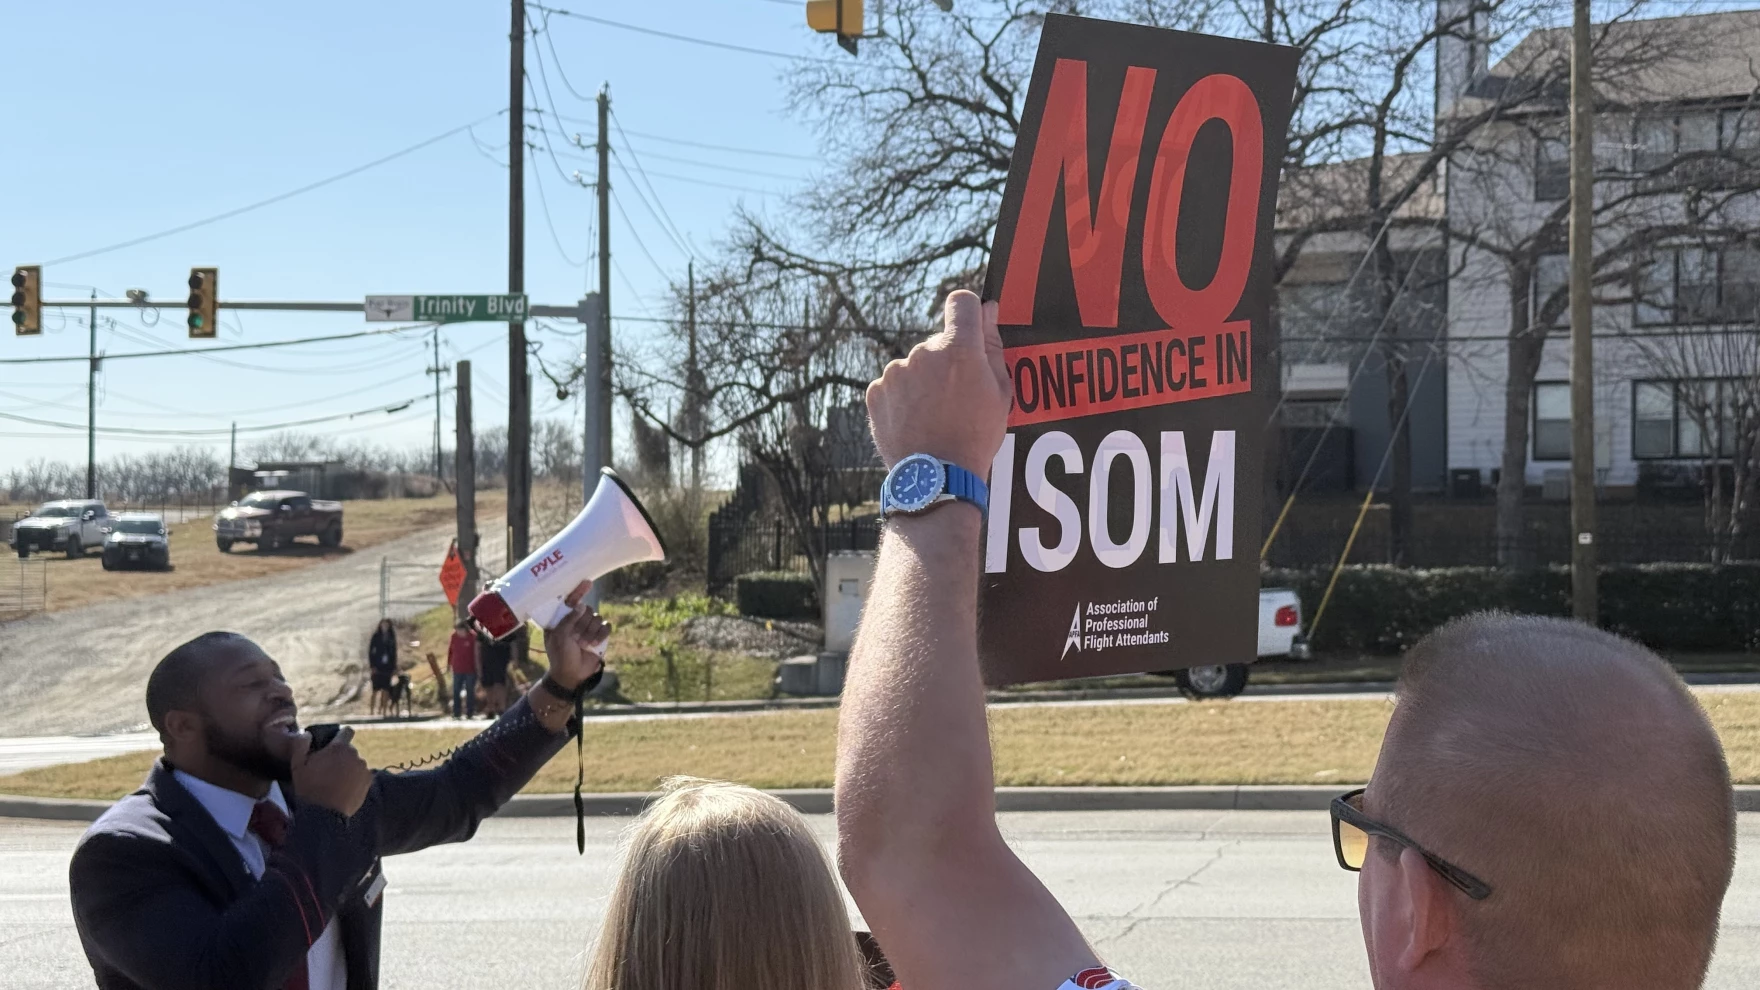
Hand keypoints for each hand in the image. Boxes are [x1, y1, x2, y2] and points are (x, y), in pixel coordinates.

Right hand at [290, 727, 371, 817]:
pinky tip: (344, 788)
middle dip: (341, 756)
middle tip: (329, 769)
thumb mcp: (297, 765)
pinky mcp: (369, 781)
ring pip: (356, 763)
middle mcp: (355, 755)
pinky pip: (362, 775)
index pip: (346, 731)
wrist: (324, 814)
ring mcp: (363, 768)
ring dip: (349, 768)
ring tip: (336, 782)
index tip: (334, 743)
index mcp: (339, 748)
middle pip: (350, 750)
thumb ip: (300, 745)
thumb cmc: (309, 788)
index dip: (341, 735)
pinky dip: (356, 779)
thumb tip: (307, 734)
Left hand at [543, 580, 610, 691]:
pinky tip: (594, 644)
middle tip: (576, 638)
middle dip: (583, 624)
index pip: (571, 600)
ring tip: (583, 644)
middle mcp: (576, 620)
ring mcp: (589, 628)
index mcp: (562, 618)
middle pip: (587, 609)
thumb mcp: (559, 636)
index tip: (587, 582)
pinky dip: (601, 635)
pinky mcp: (600, 636)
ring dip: (591, 632)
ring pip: (597, 618)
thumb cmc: (560, 655)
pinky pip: (606, 627)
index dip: (579, 591)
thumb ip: (569, 619)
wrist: (571, 674)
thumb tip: (581, 604)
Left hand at [866, 290, 1010, 473]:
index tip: (971, 330)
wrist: (935, 478)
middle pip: (937, 344)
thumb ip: (992, 346)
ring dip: (923, 382)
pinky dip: (903, 399)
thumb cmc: (975, 436)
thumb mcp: (999, 393)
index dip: (968, 314)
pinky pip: (894, 385)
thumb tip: (988, 310)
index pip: (961, 303)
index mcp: (958, 349)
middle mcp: (922, 353)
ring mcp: (895, 372)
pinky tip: (915, 422)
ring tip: (934, 417)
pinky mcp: (876, 391)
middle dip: (947, 363)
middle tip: (956, 400)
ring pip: (914, 366)